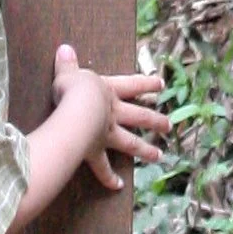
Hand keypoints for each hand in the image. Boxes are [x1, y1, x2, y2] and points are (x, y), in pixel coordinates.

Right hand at [53, 39, 169, 191]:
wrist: (75, 113)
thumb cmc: (72, 90)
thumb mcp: (68, 73)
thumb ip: (67, 63)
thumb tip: (64, 48)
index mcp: (109, 91)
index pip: (132, 85)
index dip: (146, 83)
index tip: (161, 85)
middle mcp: (113, 113)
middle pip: (139, 116)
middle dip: (154, 121)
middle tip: (168, 126)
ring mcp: (107, 133)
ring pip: (130, 142)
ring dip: (145, 150)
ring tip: (159, 156)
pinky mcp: (96, 151)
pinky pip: (103, 167)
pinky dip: (109, 178)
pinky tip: (118, 186)